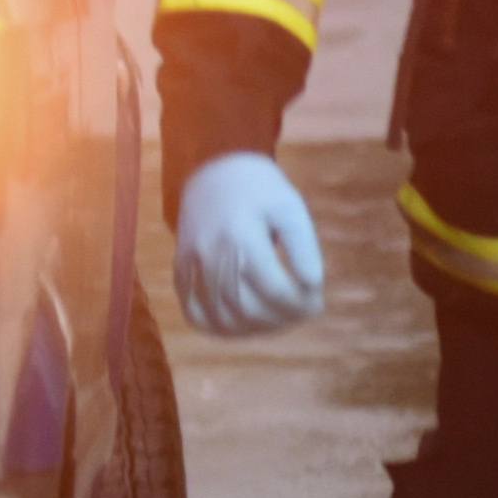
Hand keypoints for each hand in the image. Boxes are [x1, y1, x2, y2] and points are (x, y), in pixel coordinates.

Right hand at [171, 151, 324, 336]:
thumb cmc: (258, 188)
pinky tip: (245, 324)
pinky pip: (195, 314)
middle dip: (283, 319)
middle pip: (249, 309)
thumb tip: (312, 286)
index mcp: (242, 235)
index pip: (275, 290)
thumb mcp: (289, 206)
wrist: (212, 168)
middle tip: (302, 311)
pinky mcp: (180, 271)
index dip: (301, 304)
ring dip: (257, 329)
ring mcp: (192, 266)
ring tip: (279, 318)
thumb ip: (303, 247)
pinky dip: (221, 328)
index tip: (316, 301)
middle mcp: (212, 255)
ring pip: (223, 318)